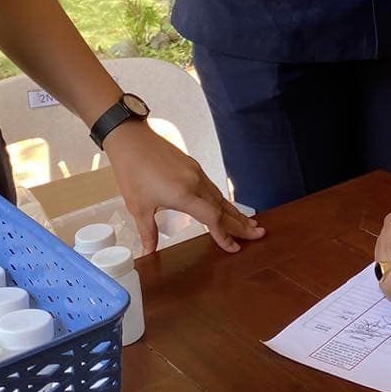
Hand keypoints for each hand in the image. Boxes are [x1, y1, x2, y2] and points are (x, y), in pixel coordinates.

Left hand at [102, 122, 263, 253]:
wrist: (131, 139)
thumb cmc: (132, 171)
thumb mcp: (137, 207)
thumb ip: (147, 232)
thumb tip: (148, 252)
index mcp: (184, 195)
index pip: (213, 218)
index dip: (224, 235)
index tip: (234, 248)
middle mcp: (196, 183)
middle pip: (224, 208)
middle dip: (242, 224)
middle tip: (259, 234)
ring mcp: (196, 172)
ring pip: (220, 197)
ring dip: (235, 212)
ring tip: (249, 223)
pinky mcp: (193, 166)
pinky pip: (212, 187)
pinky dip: (222, 200)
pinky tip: (225, 206)